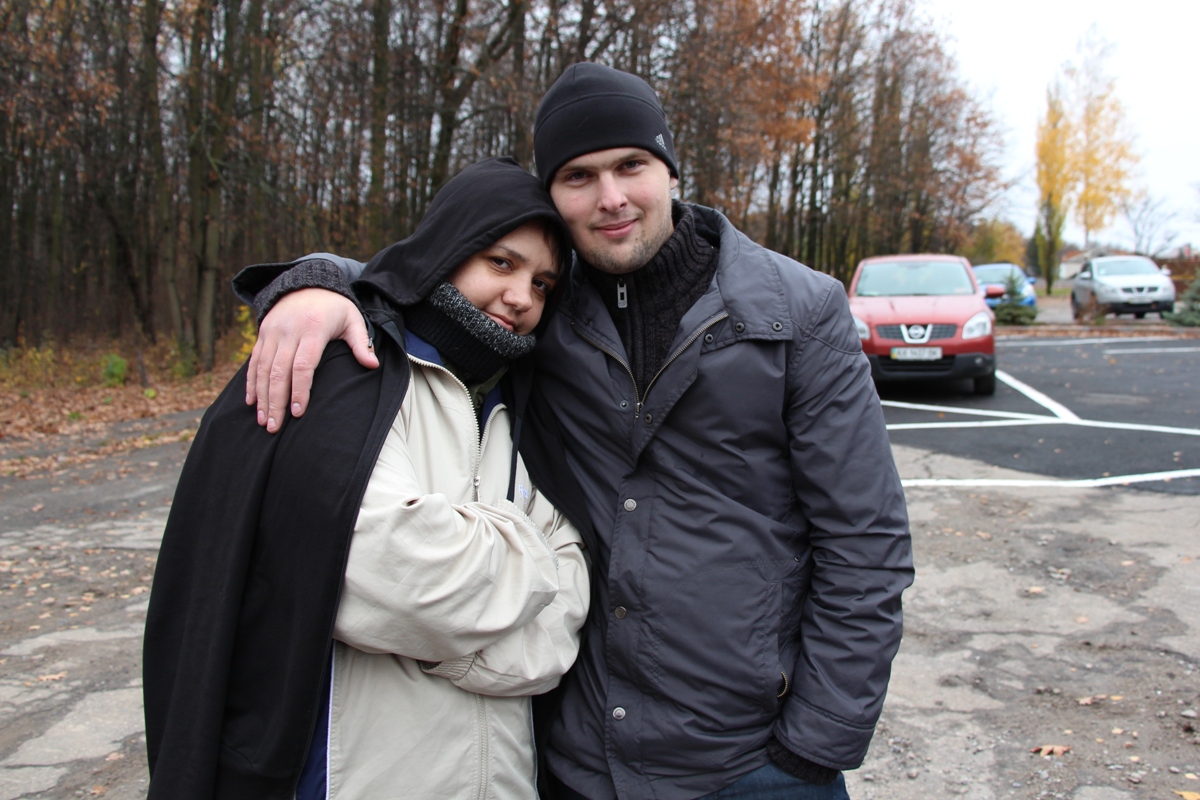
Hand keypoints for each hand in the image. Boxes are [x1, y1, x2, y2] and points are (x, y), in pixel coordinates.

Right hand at [245, 288, 378, 431]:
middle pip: (279, 371)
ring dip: (262, 397)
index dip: (299, 390)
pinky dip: (251, 382)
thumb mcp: (352, 319)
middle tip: (273, 427)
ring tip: (263, 421)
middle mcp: (289, 330)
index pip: (303, 364)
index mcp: (313, 328)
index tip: (298, 412)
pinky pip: (254, 361)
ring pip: (263, 369)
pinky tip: (252, 402)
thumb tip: (373, 365)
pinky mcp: (262, 334)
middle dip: (275, 401)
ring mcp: (272, 332)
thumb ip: (361, 342)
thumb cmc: (334, 307)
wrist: (307, 282)